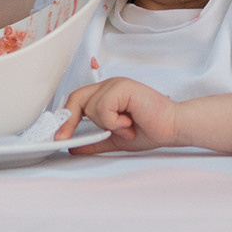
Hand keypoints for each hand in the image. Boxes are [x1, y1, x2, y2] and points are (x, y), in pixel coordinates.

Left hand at [57, 77, 179, 152]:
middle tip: (63, 138)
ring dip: (108, 125)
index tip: (59, 138)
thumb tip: (74, 148)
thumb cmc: (151, 129)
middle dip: (69, 121)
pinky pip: (103, 108)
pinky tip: (130, 122)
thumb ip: (95, 141)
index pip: (78, 101)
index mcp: (107, 94)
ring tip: (127, 127)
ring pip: (91, 107)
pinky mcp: (123, 87)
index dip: (66, 119)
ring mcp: (116, 84)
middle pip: (76, 99)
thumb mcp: (115, 139)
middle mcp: (110, 86)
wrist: (173, 127)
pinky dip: (115, 122)